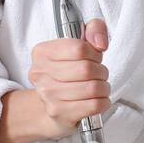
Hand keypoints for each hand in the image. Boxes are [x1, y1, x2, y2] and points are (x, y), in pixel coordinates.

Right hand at [27, 18, 111, 139]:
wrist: (53, 106)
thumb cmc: (70, 72)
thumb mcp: (80, 44)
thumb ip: (94, 29)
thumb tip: (101, 43)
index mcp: (42, 52)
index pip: (79, 48)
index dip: (94, 54)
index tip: (94, 58)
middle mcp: (40, 73)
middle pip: (86, 69)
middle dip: (101, 72)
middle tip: (100, 75)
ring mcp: (47, 95)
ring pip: (92, 88)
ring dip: (104, 87)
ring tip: (100, 87)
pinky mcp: (58, 113)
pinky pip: (93, 105)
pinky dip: (103, 102)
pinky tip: (98, 99)